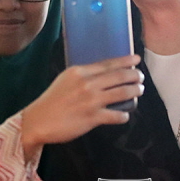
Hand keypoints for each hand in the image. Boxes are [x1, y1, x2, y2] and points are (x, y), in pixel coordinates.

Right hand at [20, 55, 143, 159]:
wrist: (38, 121)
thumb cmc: (52, 100)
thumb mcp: (66, 80)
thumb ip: (83, 76)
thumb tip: (104, 74)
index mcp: (79, 72)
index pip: (108, 63)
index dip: (125, 61)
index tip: (136, 59)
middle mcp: (87, 84)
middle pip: (119, 76)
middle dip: (135, 76)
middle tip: (141, 78)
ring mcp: (91, 101)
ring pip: (122, 93)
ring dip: (134, 92)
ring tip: (139, 91)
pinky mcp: (92, 118)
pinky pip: (115, 115)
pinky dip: (123, 115)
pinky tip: (125, 115)